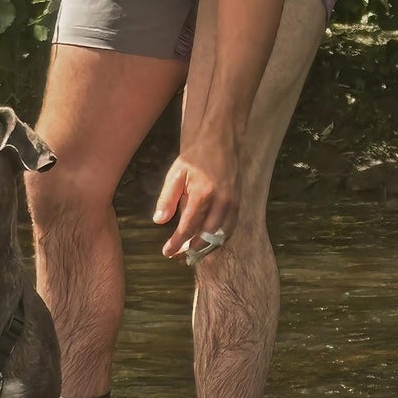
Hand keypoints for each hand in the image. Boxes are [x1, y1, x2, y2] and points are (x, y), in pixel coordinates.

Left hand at [153, 137, 239, 258]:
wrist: (221, 142)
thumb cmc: (195, 158)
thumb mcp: (175, 175)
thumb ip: (167, 199)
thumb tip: (159, 221)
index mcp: (204, 193)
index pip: (189, 226)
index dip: (177, 242)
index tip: (167, 252)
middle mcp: (221, 201)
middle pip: (206, 235)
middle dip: (191, 248)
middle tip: (177, 255)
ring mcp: (233, 203)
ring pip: (221, 235)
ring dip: (206, 246)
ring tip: (190, 252)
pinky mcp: (238, 203)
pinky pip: (230, 227)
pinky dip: (218, 238)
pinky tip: (206, 241)